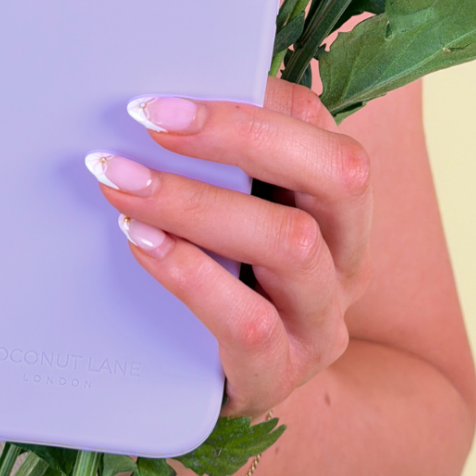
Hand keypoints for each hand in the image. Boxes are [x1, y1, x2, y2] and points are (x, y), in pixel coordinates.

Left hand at [84, 78, 372, 416]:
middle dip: (238, 137)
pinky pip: (251, 323)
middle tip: (150, 125)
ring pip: (292, 244)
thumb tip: (159, 101)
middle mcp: (349, 251)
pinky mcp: (284, 373)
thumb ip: (218, 156)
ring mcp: (324, 317)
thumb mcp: (235, 206)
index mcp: (338, 195)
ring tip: (126, 187)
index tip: (167, 97)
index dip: (245, 104)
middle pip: (336, 174)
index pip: (315, 123)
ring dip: (198, 205)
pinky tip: (142, 244)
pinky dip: (192, 276)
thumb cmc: (226, 272)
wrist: (231, 378)